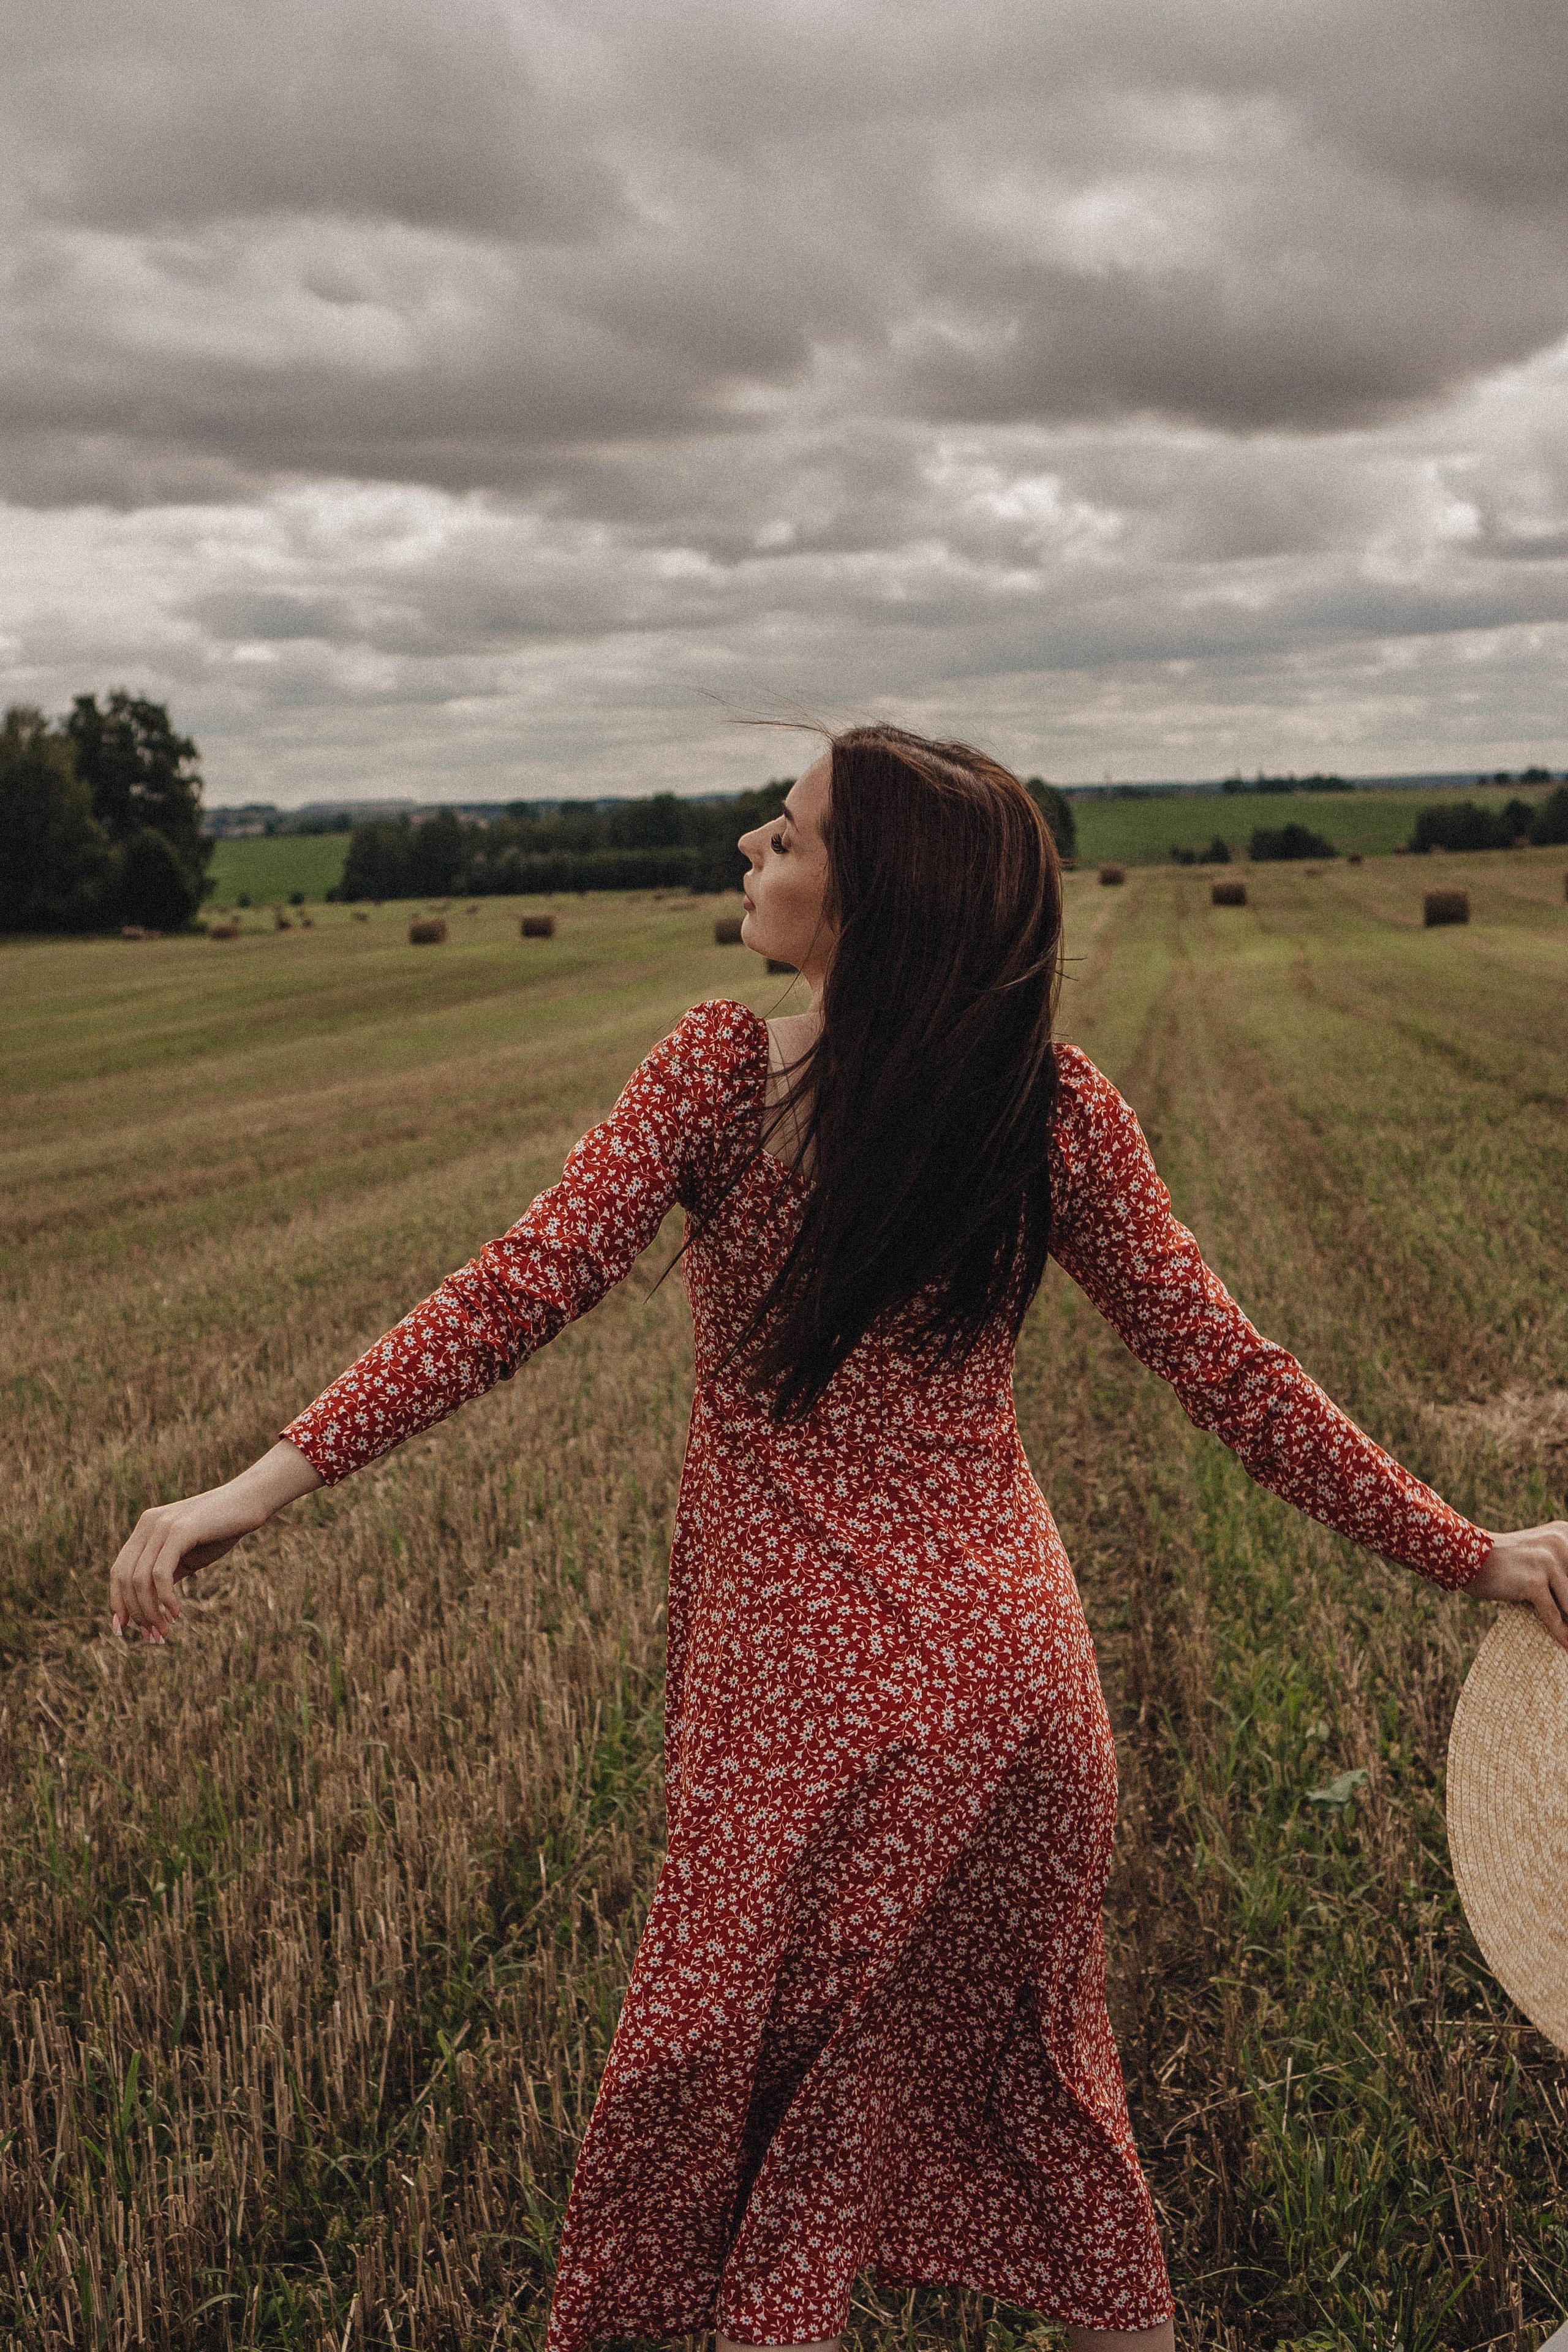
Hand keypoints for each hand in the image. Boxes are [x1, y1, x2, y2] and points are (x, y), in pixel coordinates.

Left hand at [108, 1440, 323, 1640]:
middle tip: (153, 1636)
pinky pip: (160, 1573)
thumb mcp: (188, 1555)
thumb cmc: (223, 1529)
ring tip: (165, 1631)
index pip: (118, 1571)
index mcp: (145, 1529)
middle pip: (124, 1578)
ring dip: (150, 1611)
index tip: (123, 1629)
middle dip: (135, 1612)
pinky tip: (176, 1613)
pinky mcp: (180, 1530)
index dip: (118, 1602)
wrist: (251, 1500)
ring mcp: (162, 1525)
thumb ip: (166, 1572)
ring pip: (140, 1579)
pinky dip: (165, 1598)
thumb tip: (150, 1605)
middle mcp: (148, 1524)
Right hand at [1467, 1522, 1567, 1650]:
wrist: (1466, 1556)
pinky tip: (1565, 1643)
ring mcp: (1547, 1562)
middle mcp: (1560, 1543)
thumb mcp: (1539, 1558)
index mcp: (1564, 1534)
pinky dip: (1560, 1631)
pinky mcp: (1534, 1581)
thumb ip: (1561, 1574)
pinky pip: (1553, 1613)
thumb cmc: (1504, 1562)